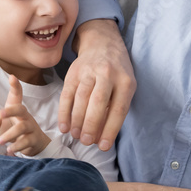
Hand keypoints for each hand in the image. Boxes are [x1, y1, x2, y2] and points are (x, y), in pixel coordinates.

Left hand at [0, 75, 50, 155]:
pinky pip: (26, 141)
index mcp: (16, 108)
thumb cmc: (14, 129)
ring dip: (10, 134)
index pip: (17, 95)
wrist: (34, 144)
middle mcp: (24, 116)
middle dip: (11, 111)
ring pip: (22, 127)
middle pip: (20, 109)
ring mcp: (31, 127)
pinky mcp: (33, 139)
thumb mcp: (0, 123)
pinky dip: (17, 147)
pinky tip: (9, 150)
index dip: (15, 86)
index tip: (12, 76)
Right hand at [58, 19, 135, 149]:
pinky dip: (64, 112)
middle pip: (98, 102)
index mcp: (126, 81)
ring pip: (81, 98)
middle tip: (86, 142)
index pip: (118, 108)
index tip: (103, 147)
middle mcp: (107, 74)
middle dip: (91, 125)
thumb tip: (101, 138)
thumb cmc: (117, 72)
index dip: (110, 129)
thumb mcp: (125, 86)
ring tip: (76, 136)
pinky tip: (64, 126)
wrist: (103, 43)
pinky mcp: (73, 72)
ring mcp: (89, 71)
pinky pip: (67, 94)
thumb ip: (115, 108)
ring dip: (77, 120)